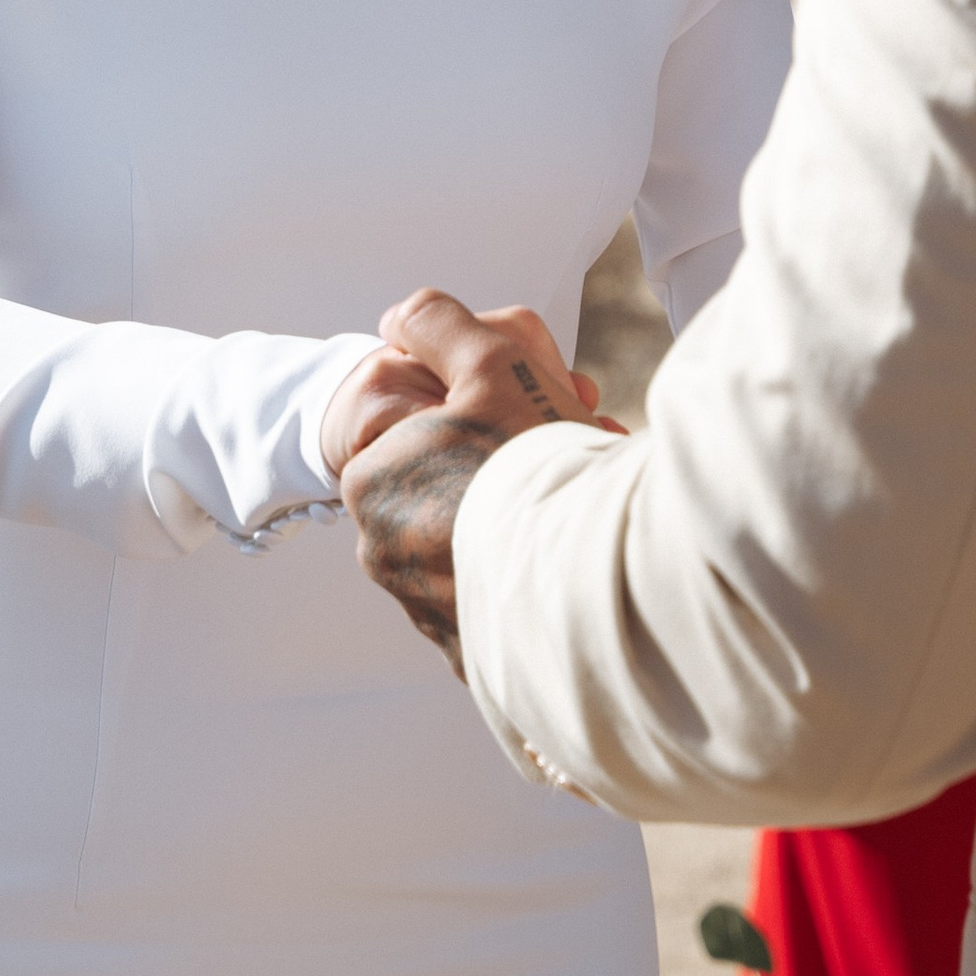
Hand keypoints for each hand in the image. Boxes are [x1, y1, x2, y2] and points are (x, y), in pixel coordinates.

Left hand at [339, 288, 618, 671]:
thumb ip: (436, 325)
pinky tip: (570, 557)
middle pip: (450, 484)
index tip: (524, 413)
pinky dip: (528, 576)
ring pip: (474, 541)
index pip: (420, 427)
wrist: (602, 582)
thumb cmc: (538, 466)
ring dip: (516, 520)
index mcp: (372, 481)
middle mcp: (385, 555)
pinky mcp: (472, 657)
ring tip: (573, 504)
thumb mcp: (489, 360)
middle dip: (501, 465)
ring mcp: (427, 612)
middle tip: (559, 454)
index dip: (479, 409)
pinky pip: (498, 599)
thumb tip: (399, 318)